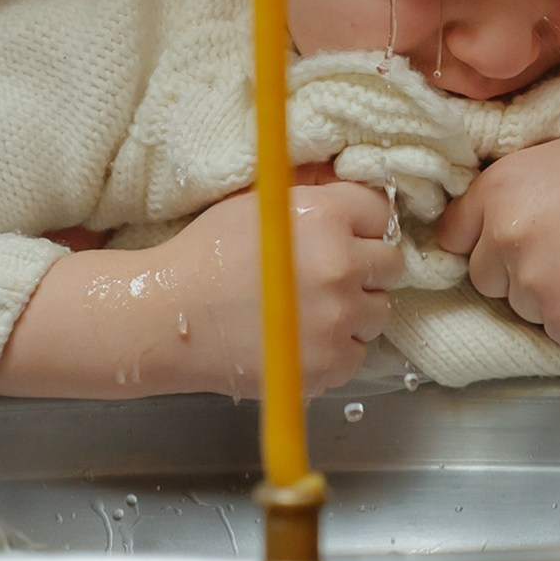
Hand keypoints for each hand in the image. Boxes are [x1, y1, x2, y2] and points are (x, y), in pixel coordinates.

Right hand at [164, 183, 403, 397]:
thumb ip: (315, 197)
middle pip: (390, 265)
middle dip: (365, 268)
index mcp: (326, 216)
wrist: (168, 316)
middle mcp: (341, 266)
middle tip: (326, 275)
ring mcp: (338, 320)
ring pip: (379, 313)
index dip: (361, 225)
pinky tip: (299, 338)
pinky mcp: (328, 365)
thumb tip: (354, 195)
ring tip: (310, 310)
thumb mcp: (263, 204)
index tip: (344, 235)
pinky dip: (335, 349)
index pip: (381, 213)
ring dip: (354, 311)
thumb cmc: (208, 253)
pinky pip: (356, 354)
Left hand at [440, 102, 559, 352]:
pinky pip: (558, 333)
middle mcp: (503, 235)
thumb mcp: (558, 158)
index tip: (510, 244)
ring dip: (550, 298)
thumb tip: (476, 224)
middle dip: (516, 272)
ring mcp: (532, 284)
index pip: (452, 234)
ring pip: (522, 308)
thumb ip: (510, 190)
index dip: (483, 241)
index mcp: (498, 187)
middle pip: (485, 277)